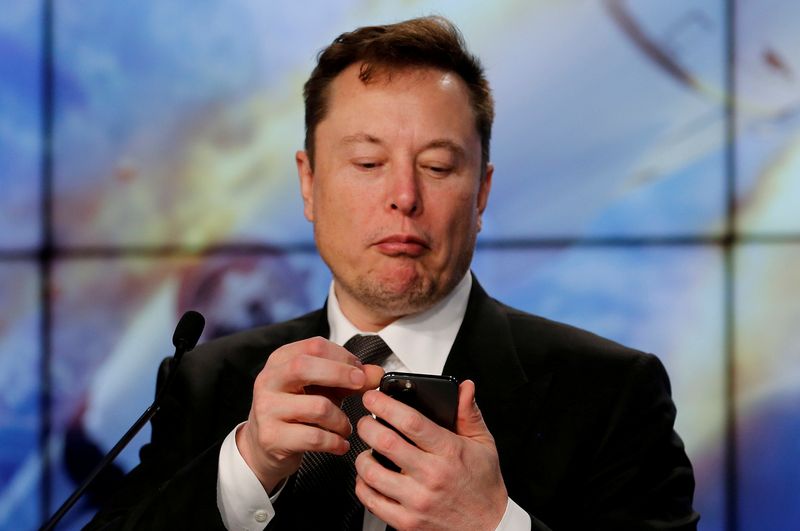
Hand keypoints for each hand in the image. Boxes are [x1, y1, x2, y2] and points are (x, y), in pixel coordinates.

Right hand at [237, 337, 383, 492]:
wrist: (265, 446)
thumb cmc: (299, 410)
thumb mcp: (323, 389)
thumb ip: (350, 379)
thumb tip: (377, 373)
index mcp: (281, 360)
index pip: (315, 345)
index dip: (343, 356)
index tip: (360, 371)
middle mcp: (269, 380)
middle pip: (305, 366)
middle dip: (340, 374)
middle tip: (361, 386)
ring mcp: (266, 409)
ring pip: (317, 407)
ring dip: (341, 420)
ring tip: (345, 427)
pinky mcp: (271, 437)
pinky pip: (314, 437)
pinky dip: (335, 442)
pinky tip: (340, 445)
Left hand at [355, 379, 507, 529]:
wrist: (489, 526)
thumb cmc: (483, 484)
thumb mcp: (483, 444)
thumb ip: (469, 413)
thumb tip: (465, 388)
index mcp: (448, 452)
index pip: (410, 422)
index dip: (385, 405)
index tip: (373, 397)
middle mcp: (431, 476)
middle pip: (384, 442)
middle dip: (366, 425)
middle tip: (365, 421)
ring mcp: (417, 501)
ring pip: (371, 472)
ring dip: (362, 456)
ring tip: (367, 449)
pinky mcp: (406, 522)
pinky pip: (371, 500)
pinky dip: (362, 485)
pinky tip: (369, 476)